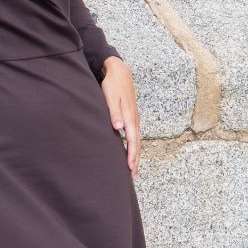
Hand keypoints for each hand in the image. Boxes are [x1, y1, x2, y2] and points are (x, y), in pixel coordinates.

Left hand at [100, 56, 139, 178]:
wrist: (118, 70)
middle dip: (135, 161)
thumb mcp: (110, 96)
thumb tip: (118, 127)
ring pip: (136, 141)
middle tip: (132, 177)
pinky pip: (134, 136)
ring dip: (135, 156)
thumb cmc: (112, 84)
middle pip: (137, 144)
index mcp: (130, 116)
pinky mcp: (131, 117)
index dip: (131, 155)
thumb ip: (114, 112)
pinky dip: (133, 147)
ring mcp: (134, 118)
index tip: (130, 168)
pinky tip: (129, 152)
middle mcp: (134, 119)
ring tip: (132, 170)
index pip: (132, 141)